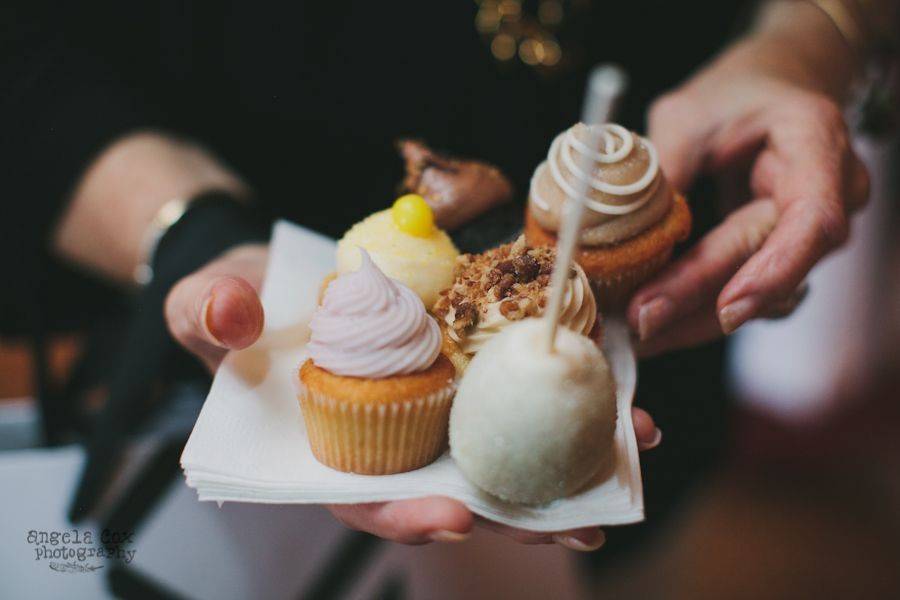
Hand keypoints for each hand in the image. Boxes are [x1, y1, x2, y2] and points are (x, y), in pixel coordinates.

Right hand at [165, 244, 661, 549]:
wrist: (274, 275)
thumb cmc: (234, 303)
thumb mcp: (204, 301)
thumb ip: (207, 312)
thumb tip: (227, 316)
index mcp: (322, 448)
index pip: (362, 498)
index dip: (406, 516)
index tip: (454, 518)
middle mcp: (382, 441)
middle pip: (448, 491)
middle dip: (512, 514)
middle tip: (574, 524)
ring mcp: (424, 411)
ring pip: (491, 453)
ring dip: (556, 471)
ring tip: (615, 476)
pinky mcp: (456, 373)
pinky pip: (508, 396)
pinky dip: (557, 404)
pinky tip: (612, 406)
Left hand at [628, 16, 868, 356]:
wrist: (768, 91)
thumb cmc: (732, 96)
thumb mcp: (688, 114)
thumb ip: (667, 168)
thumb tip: (623, 232)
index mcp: (816, 147)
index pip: (814, 221)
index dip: (774, 270)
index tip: (727, 307)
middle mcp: (831, 197)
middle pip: (771, 265)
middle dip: (701, 300)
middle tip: (641, 322)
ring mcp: (809, 236)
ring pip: (761, 297)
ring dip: (696, 321)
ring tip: (637, 335)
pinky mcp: (782, 259)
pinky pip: (747, 296)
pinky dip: (698, 315)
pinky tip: (655, 327)